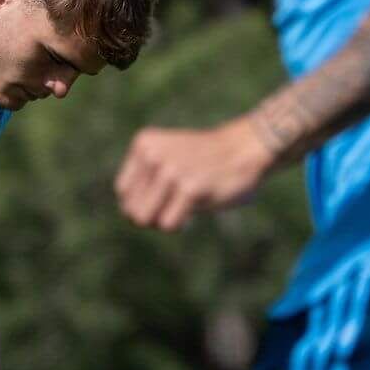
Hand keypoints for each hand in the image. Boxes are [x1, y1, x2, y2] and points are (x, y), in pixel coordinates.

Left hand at [114, 118, 274, 231]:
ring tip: (185, 202)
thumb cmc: (206, 160)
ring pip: (145, 219)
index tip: (165, 195)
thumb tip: (130, 216)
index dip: (141, 202)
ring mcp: (170, 170)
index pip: (123, 193)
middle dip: (152, 214)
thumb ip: (144, 180)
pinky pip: (168, 225)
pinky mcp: (189, 188)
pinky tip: (197, 203)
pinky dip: (181, 222)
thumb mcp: (166, 158)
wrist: (247, 148)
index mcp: (144, 144)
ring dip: (165, 219)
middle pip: (131, 210)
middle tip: (175, 202)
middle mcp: (152, 154)